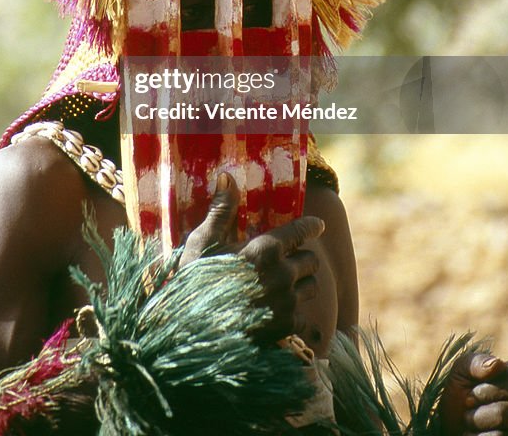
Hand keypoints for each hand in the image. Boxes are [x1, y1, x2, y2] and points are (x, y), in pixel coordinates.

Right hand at [180, 173, 323, 339]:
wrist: (189, 332)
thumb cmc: (194, 282)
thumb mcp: (204, 241)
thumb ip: (222, 210)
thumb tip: (226, 176)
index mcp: (266, 249)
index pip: (302, 231)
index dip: (311, 226)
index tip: (318, 225)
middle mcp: (282, 275)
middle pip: (311, 260)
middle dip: (303, 257)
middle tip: (293, 258)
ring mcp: (286, 304)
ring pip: (311, 287)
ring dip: (302, 284)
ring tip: (288, 285)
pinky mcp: (285, 330)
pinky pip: (306, 321)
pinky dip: (301, 318)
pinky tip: (293, 319)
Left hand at [440, 352, 507, 435]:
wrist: (460, 423)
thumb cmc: (464, 393)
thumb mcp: (464, 371)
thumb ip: (476, 363)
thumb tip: (496, 364)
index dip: (483, 394)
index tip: (469, 398)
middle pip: (502, 415)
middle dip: (476, 417)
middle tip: (468, 416)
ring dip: (479, 433)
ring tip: (476, 428)